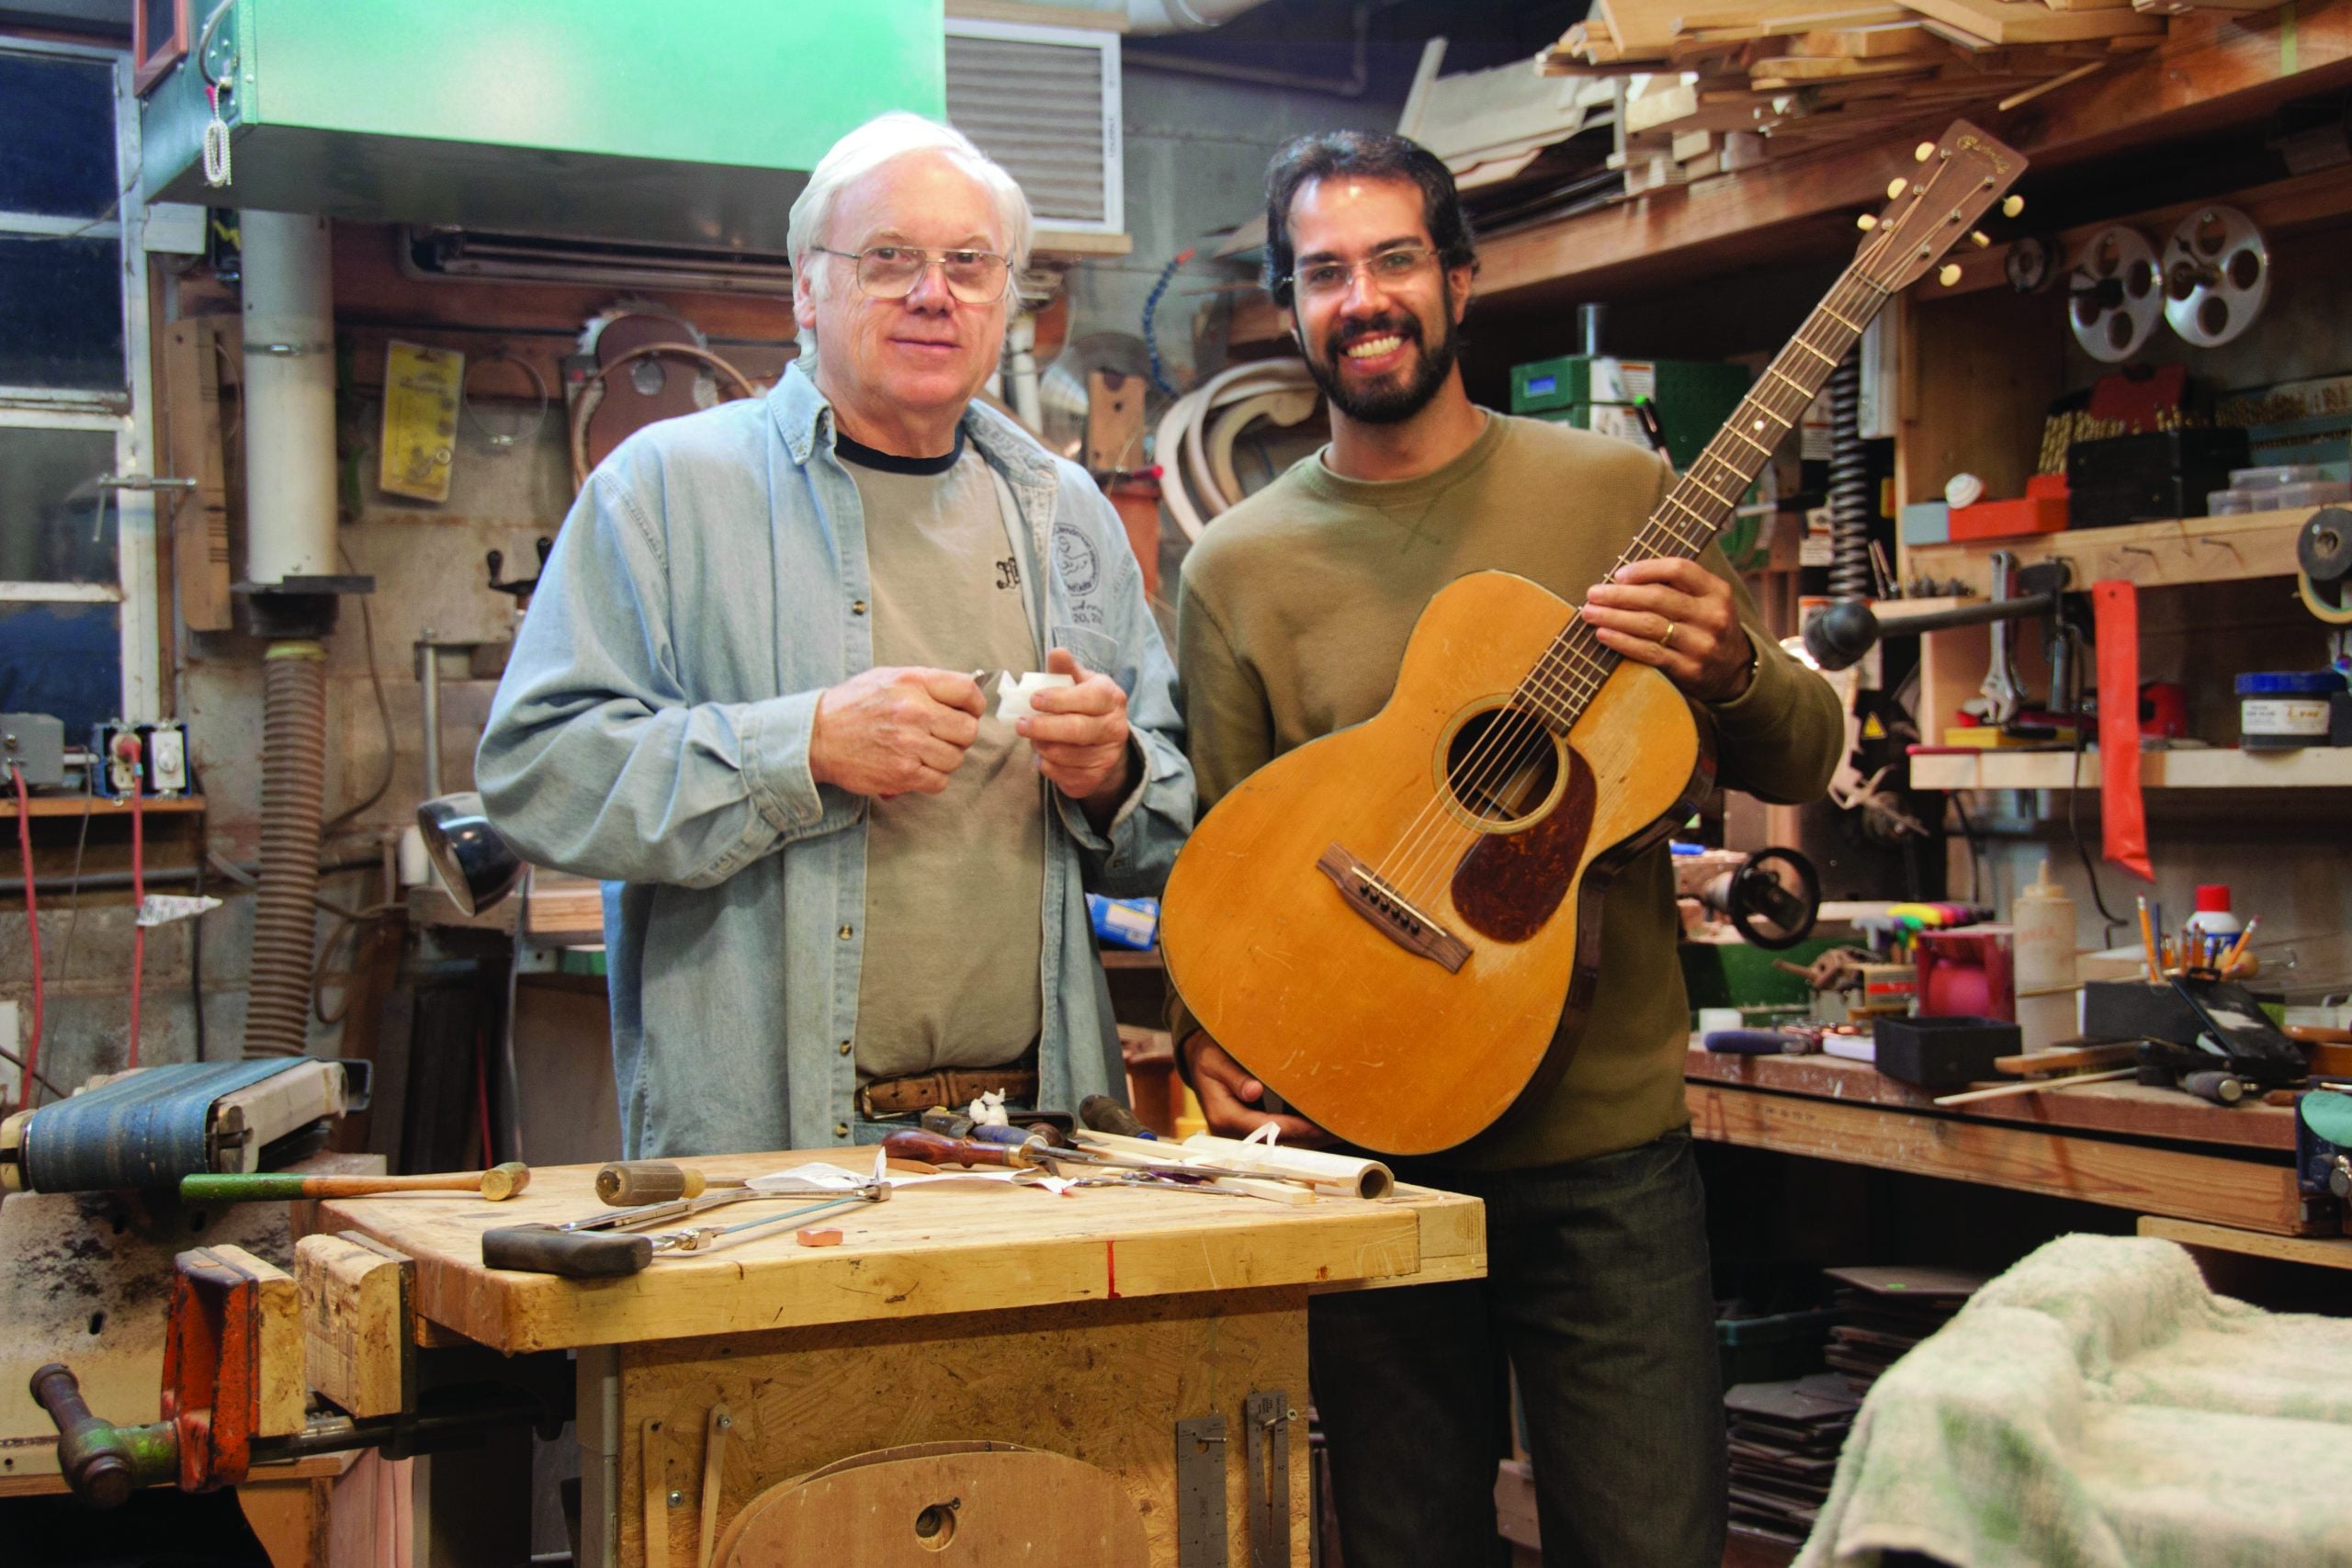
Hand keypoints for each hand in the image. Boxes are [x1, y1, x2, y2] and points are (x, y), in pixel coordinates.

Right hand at [809, 666, 983, 797]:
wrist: (817, 736)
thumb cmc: (853, 706)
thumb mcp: (888, 678)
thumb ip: (925, 684)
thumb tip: (963, 694)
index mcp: (912, 682)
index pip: (967, 690)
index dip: (974, 705)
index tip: (968, 712)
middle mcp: (913, 711)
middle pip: (968, 730)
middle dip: (959, 736)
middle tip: (943, 737)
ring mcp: (908, 743)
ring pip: (955, 759)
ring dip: (944, 759)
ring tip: (923, 753)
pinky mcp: (902, 772)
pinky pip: (939, 781)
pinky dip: (931, 779)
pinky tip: (915, 769)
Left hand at [1018, 647, 1132, 811]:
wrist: (1105, 744)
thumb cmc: (1085, 706)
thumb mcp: (1079, 682)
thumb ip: (1065, 669)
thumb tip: (1056, 652)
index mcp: (1112, 698)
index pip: (1087, 698)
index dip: (1059, 700)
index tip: (1034, 699)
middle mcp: (1115, 728)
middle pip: (1077, 730)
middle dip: (1043, 727)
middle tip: (1021, 725)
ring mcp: (1108, 756)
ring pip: (1066, 755)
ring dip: (1042, 747)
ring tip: (1033, 738)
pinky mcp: (1095, 779)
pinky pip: (1063, 775)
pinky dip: (1046, 765)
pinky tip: (1043, 755)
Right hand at [1181, 1033, 1333, 1147]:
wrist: (1201, 1062)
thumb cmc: (1210, 1057)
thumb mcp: (1216, 1060)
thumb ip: (1235, 1075)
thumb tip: (1253, 1092)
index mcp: (1224, 1117)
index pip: (1265, 1128)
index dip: (1294, 1129)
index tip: (1318, 1127)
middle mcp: (1232, 1133)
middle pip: (1275, 1142)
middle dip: (1307, 1139)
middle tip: (1337, 1132)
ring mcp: (1241, 1135)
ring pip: (1278, 1143)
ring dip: (1306, 1140)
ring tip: (1335, 1132)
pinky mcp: (1249, 1131)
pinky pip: (1276, 1137)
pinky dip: (1298, 1134)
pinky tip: (1319, 1128)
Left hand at [1580, 557, 1753, 701]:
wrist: (1735, 671)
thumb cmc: (1707, 626)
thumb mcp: (1706, 600)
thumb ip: (1676, 585)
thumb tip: (1622, 578)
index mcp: (1716, 591)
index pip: (1679, 569)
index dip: (1645, 569)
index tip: (1618, 574)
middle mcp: (1712, 616)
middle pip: (1658, 598)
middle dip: (1619, 595)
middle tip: (1593, 593)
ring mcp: (1701, 644)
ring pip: (1650, 625)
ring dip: (1614, 618)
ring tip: (1590, 613)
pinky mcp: (1689, 669)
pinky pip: (1650, 652)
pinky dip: (1623, 642)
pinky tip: (1604, 635)